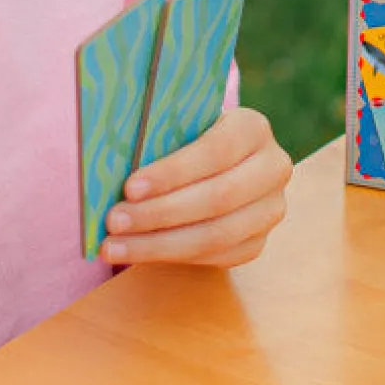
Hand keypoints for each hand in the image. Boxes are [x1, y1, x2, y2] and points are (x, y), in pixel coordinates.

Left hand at [101, 106, 293, 267]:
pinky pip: (217, 257)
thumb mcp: (178, 127)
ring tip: (115, 246)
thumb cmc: (184, 140)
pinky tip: (140, 254)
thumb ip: (159, 139)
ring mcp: (270, 209)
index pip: (216, 151)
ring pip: (217, 235)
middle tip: (114, 222)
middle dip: (160, 213)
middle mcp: (273, 168)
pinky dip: (174, 257)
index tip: (129, 188)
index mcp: (252, 129)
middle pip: (218, 197)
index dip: (173, 172)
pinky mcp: (258, 241)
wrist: (213, 164)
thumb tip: (112, 163)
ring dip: (159, 244)